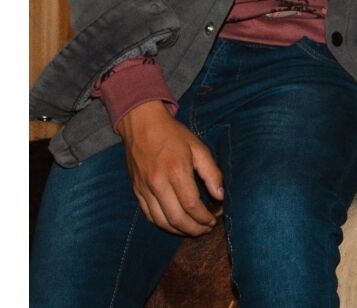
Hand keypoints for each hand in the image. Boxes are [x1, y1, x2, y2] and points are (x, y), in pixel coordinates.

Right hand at [116, 100, 223, 235]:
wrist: (142, 124)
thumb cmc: (173, 134)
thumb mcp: (197, 147)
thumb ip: (211, 172)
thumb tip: (220, 195)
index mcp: (176, 171)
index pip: (191, 205)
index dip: (204, 218)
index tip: (213, 219)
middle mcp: (158, 183)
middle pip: (177, 219)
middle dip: (194, 229)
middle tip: (206, 229)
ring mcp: (145, 189)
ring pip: (162, 222)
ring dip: (179, 231)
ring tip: (193, 229)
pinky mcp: (137, 191)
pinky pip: (149, 216)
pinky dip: (163, 224)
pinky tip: (174, 223)